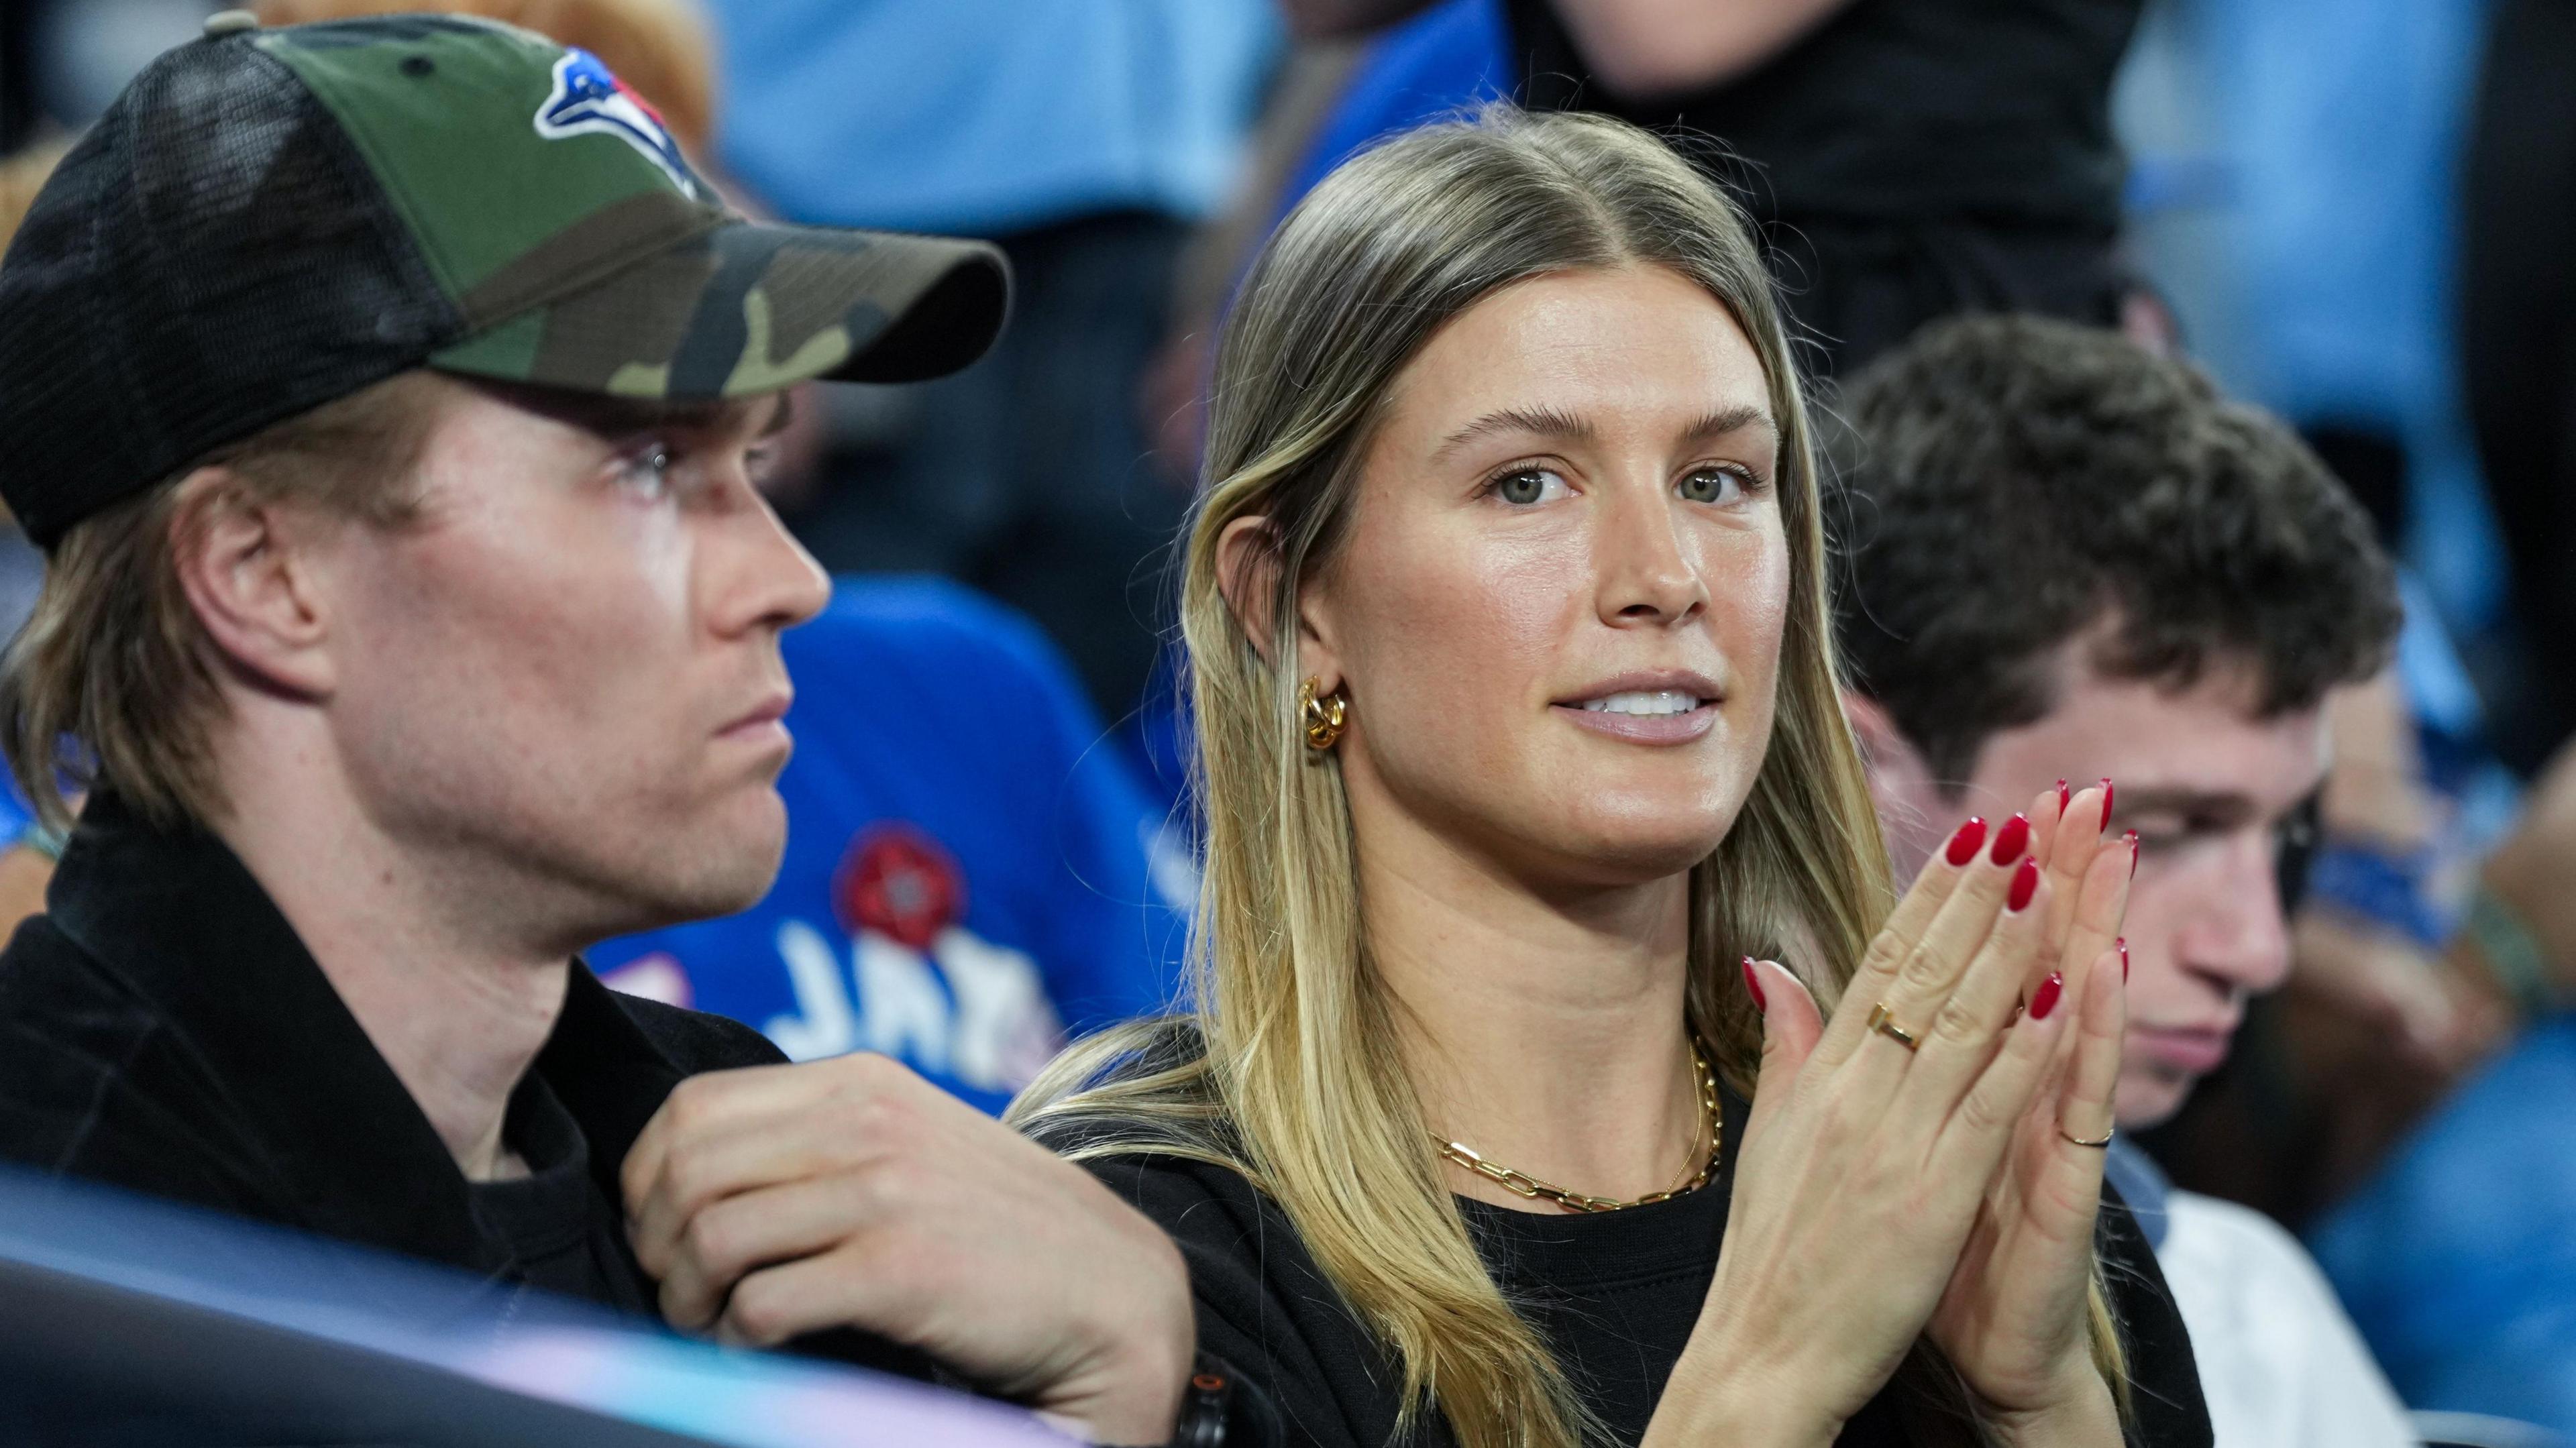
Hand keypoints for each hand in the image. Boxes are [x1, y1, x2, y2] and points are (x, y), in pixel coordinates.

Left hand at [622, 1052, 1195, 1445]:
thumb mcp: (910, 1147)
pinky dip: (739, 1339)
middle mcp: (869, 1120)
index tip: (661, 1231)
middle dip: (657, 1244)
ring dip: (690, 1299)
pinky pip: (762, 1305)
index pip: (693, 1107)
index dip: (648, 1178)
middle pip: (687, 1170)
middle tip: (679, 1291)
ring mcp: (886, 1191)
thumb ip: (823, 1139)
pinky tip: (761, 1349)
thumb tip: (697, 1171)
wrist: (1112, 1292)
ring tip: (713, 1326)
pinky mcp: (900, 1269)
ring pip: (711, 1237)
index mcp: (863, 1082)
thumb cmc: (999, 1232)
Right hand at [1649, 786, 2109, 1445]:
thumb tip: (1770, 967)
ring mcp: (1893, 1141)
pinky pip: (1987, 1104)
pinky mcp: (1932, 1194)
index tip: (1971, 832)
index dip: (1930, 894)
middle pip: (1924, 973)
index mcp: (1819, 1080)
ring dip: (2010, 944)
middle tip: (2023, 820)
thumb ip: (1784, 1047)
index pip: (1880, 963)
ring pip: (1961, 1022)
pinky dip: (2025, 1046)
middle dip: (1977, 893)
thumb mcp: (1769, 1138)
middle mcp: (1853, 1095)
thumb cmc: (1771, 1254)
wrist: (1761, 1354)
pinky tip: (2061, 994)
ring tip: (2050, 873)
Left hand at [1927, 784, 2132, 1424]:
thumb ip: (1881, 1057)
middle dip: (2063, 877)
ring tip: (2109, 851)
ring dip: (2095, 928)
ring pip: (2080, 1013)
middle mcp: (2027, 1087)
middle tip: (2084, 790)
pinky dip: (2093, 1036)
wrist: (1982, 1350)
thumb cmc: (1944, 1241)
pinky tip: (2105, 975)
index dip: (2001, 883)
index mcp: (1976, 1070)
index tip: (2008, 800)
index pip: (1992, 957)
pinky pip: (2084, 1101)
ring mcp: (2057, 1129)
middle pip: (2049, 962)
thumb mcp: (1901, 1137)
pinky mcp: (2072, 1181)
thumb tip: (1852, 986)